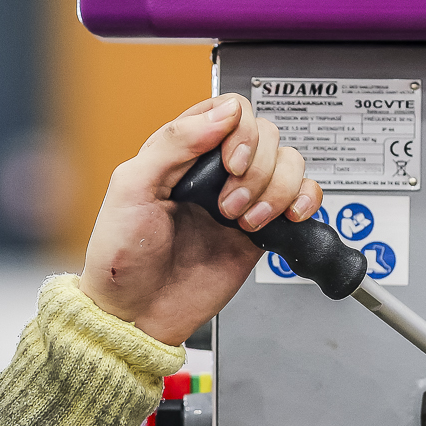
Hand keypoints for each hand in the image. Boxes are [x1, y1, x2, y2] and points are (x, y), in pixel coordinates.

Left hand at [79, 94, 323, 345]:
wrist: (136, 313)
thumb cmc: (120, 257)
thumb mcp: (131, 188)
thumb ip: (174, 143)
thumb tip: (224, 113)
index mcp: (179, 152)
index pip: (229, 111)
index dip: (240, 130)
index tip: (230, 163)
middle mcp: (214, 171)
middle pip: (266, 135)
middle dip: (256, 168)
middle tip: (227, 204)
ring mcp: (241, 199)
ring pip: (289, 163)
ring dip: (275, 189)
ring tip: (244, 220)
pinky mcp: (261, 229)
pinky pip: (302, 198)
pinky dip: (305, 201)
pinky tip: (286, 218)